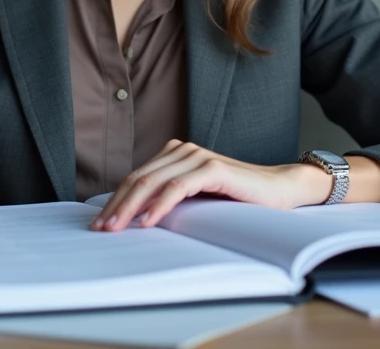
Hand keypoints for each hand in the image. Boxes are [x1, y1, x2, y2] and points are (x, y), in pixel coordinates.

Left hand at [89, 139, 329, 231]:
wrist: (278, 190)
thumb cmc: (238, 198)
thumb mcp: (197, 199)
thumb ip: (170, 199)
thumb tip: (135, 219)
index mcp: (175, 155)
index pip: (136, 177)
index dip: (116, 200)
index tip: (101, 224)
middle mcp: (183, 151)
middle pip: (139, 179)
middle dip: (117, 205)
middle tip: (101, 229)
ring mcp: (198, 157)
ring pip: (153, 182)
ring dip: (131, 207)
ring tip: (118, 228)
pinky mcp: (213, 168)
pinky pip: (178, 187)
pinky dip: (160, 205)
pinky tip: (148, 221)